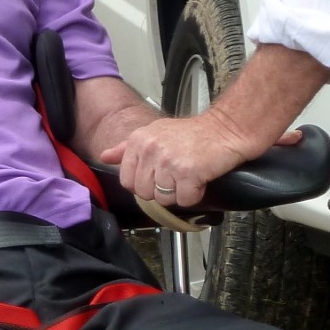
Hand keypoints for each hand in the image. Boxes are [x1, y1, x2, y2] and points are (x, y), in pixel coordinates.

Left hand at [101, 112, 301, 207]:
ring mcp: (168, 161)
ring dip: (179, 192)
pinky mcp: (188, 172)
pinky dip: (195, 194)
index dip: (144, 184)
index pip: (127, 181)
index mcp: (138, 140)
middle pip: (145, 193)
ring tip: (189, 174)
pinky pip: (185, 200)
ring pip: (164, 199)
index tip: (159, 175)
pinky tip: (200, 178)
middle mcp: (149, 149)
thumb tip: (104, 156)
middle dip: (162, 190)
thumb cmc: (192, 135)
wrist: (225, 129)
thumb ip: (126, 148)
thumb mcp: (153, 134)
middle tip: (177, 174)